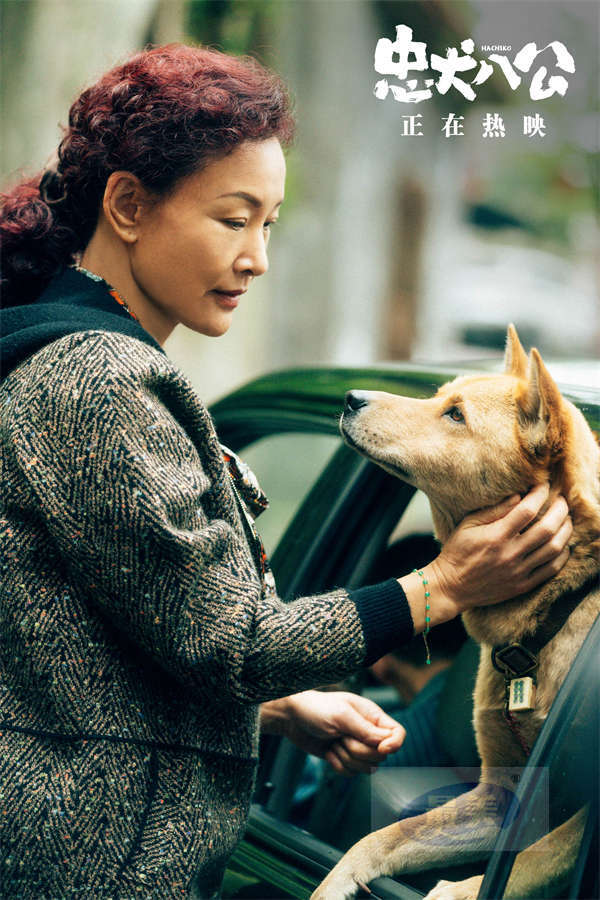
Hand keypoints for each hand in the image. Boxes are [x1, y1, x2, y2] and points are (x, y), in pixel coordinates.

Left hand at [280, 690, 404, 775]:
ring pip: (367, 768)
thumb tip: (386, 744)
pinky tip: (328, 751)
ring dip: (346, 758)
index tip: (379, 748)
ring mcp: (356, 746)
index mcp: (372, 716)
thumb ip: (365, 730)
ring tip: (334, 742)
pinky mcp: (344, 758)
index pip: (398, 733)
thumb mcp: (341, 715)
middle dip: (359, 751)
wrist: (292, 719)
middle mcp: (368, 732)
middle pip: (381, 756)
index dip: (394, 745)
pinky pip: (351, 773)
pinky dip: (338, 765)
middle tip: (341, 737)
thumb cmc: (316, 709)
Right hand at [431, 483, 571, 612]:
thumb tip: (519, 496)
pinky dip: (562, 555)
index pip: (527, 510)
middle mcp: (510, 554)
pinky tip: (562, 544)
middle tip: (561, 500)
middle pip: (547, 528)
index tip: (543, 486)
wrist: (451, 587)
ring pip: (554, 548)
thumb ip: (494, 510)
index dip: (540, 494)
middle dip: (560, 510)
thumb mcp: (468, 524)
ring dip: (566, 530)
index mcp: (495, 536)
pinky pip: (551, 570)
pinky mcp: (522, 585)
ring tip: (566, 519)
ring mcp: (518, 571)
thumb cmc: (458, 552)